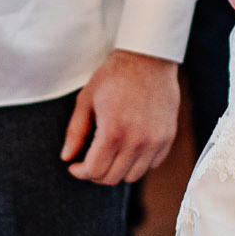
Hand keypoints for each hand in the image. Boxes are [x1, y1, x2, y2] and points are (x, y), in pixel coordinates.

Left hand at [60, 49, 179, 183]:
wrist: (149, 58)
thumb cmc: (114, 75)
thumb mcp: (86, 99)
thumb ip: (76, 132)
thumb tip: (67, 157)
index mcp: (113, 132)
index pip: (95, 171)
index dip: (80, 172)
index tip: (75, 166)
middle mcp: (136, 141)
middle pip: (113, 177)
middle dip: (96, 173)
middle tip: (89, 161)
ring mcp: (155, 141)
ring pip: (133, 175)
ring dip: (118, 170)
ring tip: (110, 155)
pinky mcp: (168, 137)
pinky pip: (152, 164)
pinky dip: (139, 162)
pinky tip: (129, 147)